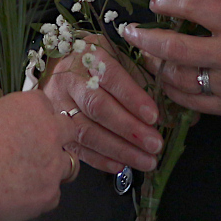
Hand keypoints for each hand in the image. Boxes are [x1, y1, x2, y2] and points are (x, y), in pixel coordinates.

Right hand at [0, 90, 79, 220]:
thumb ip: (5, 115)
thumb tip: (8, 125)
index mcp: (31, 105)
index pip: (45, 104)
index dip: (34, 117)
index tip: (25, 126)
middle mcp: (49, 130)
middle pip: (66, 129)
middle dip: (54, 137)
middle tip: (35, 148)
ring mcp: (53, 164)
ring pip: (68, 163)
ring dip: (53, 166)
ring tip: (30, 175)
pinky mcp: (49, 194)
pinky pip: (53, 193)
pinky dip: (40, 194)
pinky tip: (20, 195)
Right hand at [39, 35, 161, 174]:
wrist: (64, 64)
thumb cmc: (102, 62)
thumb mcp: (122, 56)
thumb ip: (142, 79)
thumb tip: (164, 114)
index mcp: (88, 54)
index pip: (110, 76)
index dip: (132, 97)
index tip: (154, 116)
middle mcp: (69, 79)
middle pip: (97, 106)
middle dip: (129, 128)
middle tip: (155, 144)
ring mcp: (58, 104)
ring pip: (86, 130)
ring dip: (119, 149)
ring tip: (146, 161)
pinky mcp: (55, 126)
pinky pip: (77, 147)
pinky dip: (100, 159)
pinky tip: (121, 165)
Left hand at [121, 0, 220, 124]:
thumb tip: (201, 9)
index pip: (196, 6)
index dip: (170, 1)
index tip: (156, 1)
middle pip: (175, 47)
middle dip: (145, 38)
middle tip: (129, 31)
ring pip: (178, 78)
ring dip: (157, 66)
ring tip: (147, 56)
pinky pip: (192, 102)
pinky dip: (175, 91)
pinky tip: (168, 82)